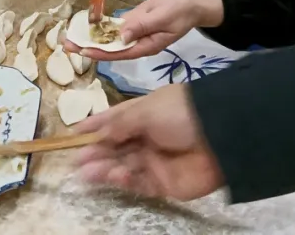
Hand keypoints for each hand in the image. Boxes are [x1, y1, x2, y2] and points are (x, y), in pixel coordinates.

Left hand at [64, 0, 223, 60]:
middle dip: (88, 48)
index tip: (83, 51)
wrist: (190, 3)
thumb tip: (122, 36)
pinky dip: (101, 29)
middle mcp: (138, 43)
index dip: (100, 53)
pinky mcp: (134, 24)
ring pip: (110, 40)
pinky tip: (86, 27)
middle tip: (66, 45)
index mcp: (146, 46)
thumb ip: (142, 26)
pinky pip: (115, 29)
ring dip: (91, 38)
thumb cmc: (179, 10)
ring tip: (70, 38)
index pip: (119, 53)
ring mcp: (135, 34)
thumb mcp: (162, 16)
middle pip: (110, 49)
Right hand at [75, 84, 224, 200]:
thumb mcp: (144, 111)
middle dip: (95, 152)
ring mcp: (155, 160)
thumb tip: (96, 135)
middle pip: (115, 147)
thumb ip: (118, 125)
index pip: (113, 121)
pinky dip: (124, 180)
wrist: (220, 135)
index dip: (93, 126)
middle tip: (74, 160)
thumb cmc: (179, 112)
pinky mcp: (164, 183)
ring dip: (104, 168)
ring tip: (85, 172)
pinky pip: (139, 183)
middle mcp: (146, 137)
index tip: (73, 133)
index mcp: (142, 114)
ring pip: (123, 166)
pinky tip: (113, 175)